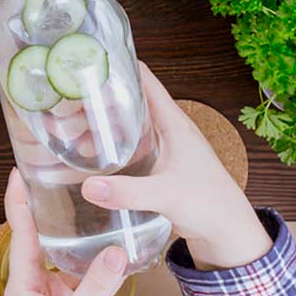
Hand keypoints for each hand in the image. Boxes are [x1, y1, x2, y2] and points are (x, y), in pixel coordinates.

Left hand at [0, 172, 126, 295]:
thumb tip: (118, 252)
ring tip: (94, 208)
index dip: (19, 200)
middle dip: (51, 212)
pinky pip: (81, 282)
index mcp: (23, 283)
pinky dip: (95, 268)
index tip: (20, 170)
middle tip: (64, 178)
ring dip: (77, 240)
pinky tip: (113, 254)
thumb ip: (94, 288)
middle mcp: (35, 286)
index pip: (20, 231)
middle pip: (42, 240)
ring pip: (65, 260)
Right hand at [82, 64, 270, 270]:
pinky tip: (89, 154)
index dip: (120, 67)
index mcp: (174, 123)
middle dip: (99, 97)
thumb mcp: (166, 195)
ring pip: (127, 123)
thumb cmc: (210, 205)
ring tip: (69, 126)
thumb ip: (128, 191)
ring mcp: (164, 147)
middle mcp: (168, 129)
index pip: (146, 81)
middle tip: (67, 99)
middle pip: (130, 100)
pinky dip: (108, 144)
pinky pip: (128, 145)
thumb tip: (88, 187)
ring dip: (101, 123)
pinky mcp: (159, 165)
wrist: (228, 232)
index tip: (90, 62)